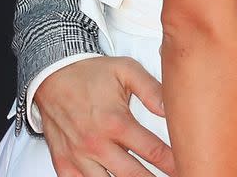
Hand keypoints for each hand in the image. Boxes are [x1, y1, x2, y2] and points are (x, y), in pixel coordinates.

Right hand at [34, 56, 175, 176]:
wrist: (52, 75)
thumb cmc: (90, 73)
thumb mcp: (126, 70)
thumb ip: (151, 90)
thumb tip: (170, 109)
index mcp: (115, 122)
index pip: (152, 151)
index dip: (172, 163)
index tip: (185, 166)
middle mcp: (96, 144)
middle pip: (134, 176)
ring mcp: (79, 157)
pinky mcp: (64, 164)